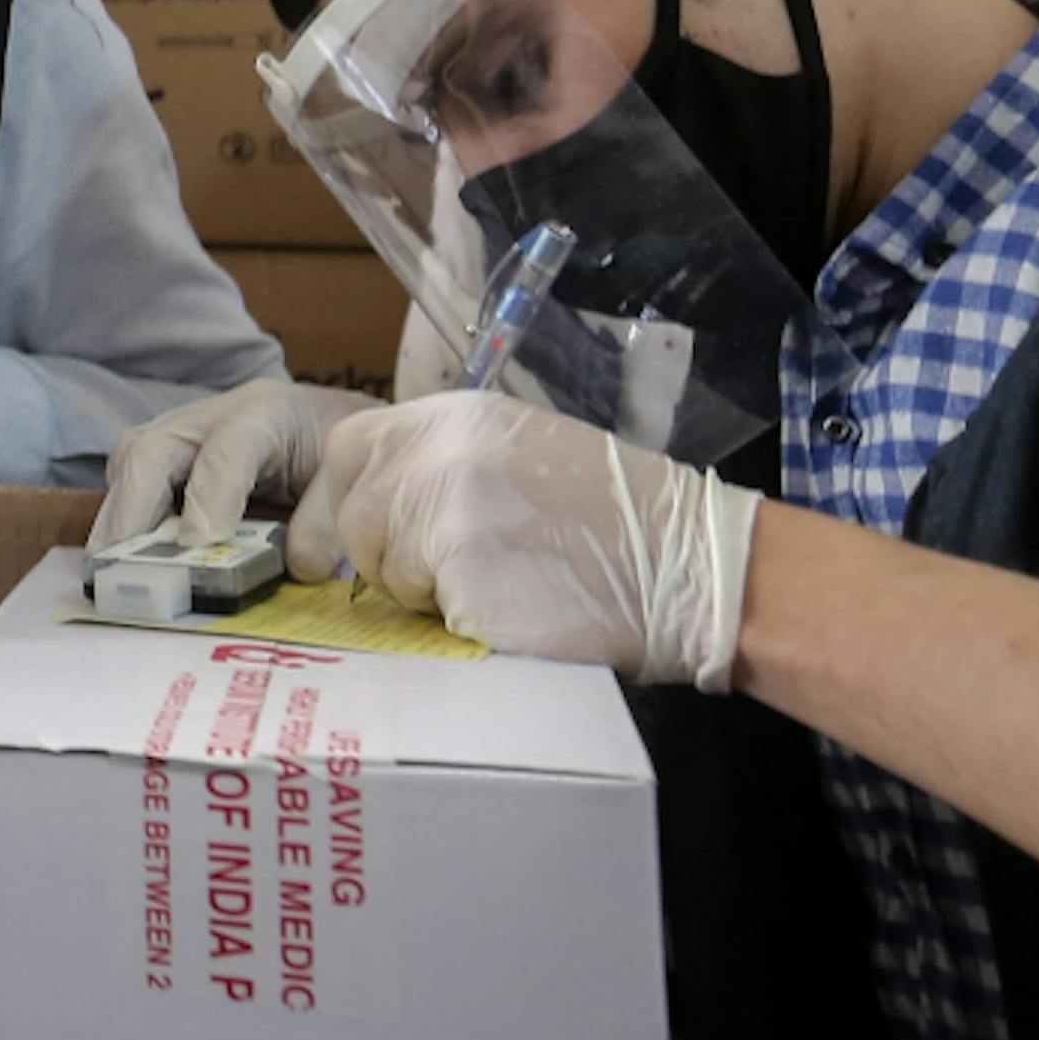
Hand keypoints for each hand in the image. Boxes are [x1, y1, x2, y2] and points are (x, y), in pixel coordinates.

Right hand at [92, 377, 385, 546]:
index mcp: (268, 412)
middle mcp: (214, 416)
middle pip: (152, 449)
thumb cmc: (343, 454)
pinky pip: (134, 483)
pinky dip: (127, 523)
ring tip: (113, 571)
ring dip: (119, 519)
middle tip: (118, 567)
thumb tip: (295, 566)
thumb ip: (326, 522)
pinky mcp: (171, 461)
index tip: (199, 545)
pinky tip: (131, 559)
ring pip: (132, 463)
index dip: (208, 497)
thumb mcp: (349, 481)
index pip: (226, 451)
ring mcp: (185, 435)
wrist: (337, 429)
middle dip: (132, 510)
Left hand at [283, 392, 763, 686]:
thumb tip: (374, 502)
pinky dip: (457, 623)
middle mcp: (443, 453)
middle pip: (355, 515)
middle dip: (387, 554)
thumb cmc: (612, 521)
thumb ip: (442, 463)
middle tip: (451, 572)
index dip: (356, 499)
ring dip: (424, 592)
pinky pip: (424, 612)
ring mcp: (450, 513)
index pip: (348, 450)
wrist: (691, 569)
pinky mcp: (463, 576)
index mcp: (456, 416)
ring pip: (384, 568)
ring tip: (497, 584)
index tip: (384, 532)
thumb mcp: (520, 453)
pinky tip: (513, 609)